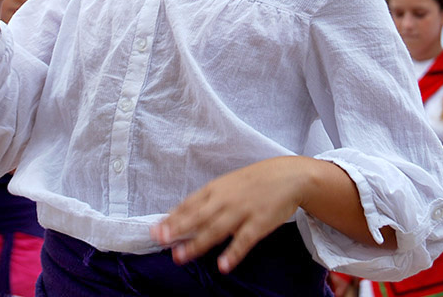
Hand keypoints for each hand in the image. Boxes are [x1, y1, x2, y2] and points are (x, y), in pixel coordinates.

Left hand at [152, 156, 309, 273]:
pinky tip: (223, 266)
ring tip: (180, 257)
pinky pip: (244, 241)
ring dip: (197, 244)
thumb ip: (207, 200)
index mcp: (216, 189)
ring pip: (215, 229)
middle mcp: (225, 199)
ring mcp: (242, 211)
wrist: (287, 176)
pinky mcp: (259, 223)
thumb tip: (182, 215)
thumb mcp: (228, 184)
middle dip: (176, 228)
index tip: (155, 229)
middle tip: (158, 240)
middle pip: (197, 216)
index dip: (171, 217)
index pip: (189, 204)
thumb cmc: (254, 181)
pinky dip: (233, 253)